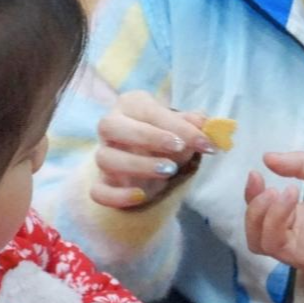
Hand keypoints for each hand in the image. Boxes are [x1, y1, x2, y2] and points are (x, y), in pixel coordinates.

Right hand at [92, 91, 216, 208]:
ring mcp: (104, 155)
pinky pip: (98, 191)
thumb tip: (205, 123)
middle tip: (179, 148)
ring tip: (169, 171)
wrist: (152, 158)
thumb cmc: (167, 135)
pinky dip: (117, 196)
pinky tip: (141, 196)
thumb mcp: (182, 127)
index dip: (178, 126)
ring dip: (138, 165)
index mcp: (130, 105)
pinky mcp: (102, 183)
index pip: (148, 111)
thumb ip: (193, 124)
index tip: (204, 142)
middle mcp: (111, 127)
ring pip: (105, 158)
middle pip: (111, 126)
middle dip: (147, 137)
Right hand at [244, 152, 303, 292]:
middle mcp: (302, 236)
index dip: (253, 197)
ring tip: (290, 195)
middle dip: (256, 211)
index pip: (263, 214)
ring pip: (270, 247)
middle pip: (258, 236)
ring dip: (272, 218)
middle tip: (273, 190)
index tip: (256, 174)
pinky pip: (301, 254)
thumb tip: (267, 157)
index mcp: (302, 215)